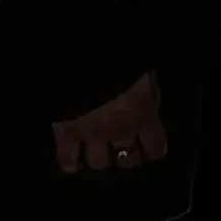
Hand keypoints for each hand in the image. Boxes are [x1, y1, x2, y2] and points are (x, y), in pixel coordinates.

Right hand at [52, 70, 166, 173]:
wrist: (83, 56)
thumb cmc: (121, 59)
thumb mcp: (145, 74)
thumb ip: (148, 96)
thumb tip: (148, 111)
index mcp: (142, 114)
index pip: (155, 146)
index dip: (154, 149)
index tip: (152, 150)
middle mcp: (119, 131)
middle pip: (127, 159)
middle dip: (128, 155)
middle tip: (125, 148)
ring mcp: (91, 135)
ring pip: (99, 162)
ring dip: (101, 158)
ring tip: (100, 152)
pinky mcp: (65, 134)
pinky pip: (66, 157)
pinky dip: (70, 162)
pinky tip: (73, 163)